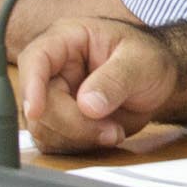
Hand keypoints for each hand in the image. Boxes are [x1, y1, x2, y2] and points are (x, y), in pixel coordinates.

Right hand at [18, 17, 178, 152]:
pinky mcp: (59, 122)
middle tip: (111, 130)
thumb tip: (88, 104)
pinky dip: (79, 147)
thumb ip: (116, 79)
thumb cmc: (146, 58)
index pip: (35, 59)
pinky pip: (54, 143)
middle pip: (40, 104)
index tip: (36, 110)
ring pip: (43, 128)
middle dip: (74, 123)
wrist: (156, 80)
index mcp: (67, 39)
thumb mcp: (140, 60)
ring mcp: (54, 97)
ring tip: (114, 131)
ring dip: (79, 138)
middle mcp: (54, 68)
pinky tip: (105, 136)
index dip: (31, 85)